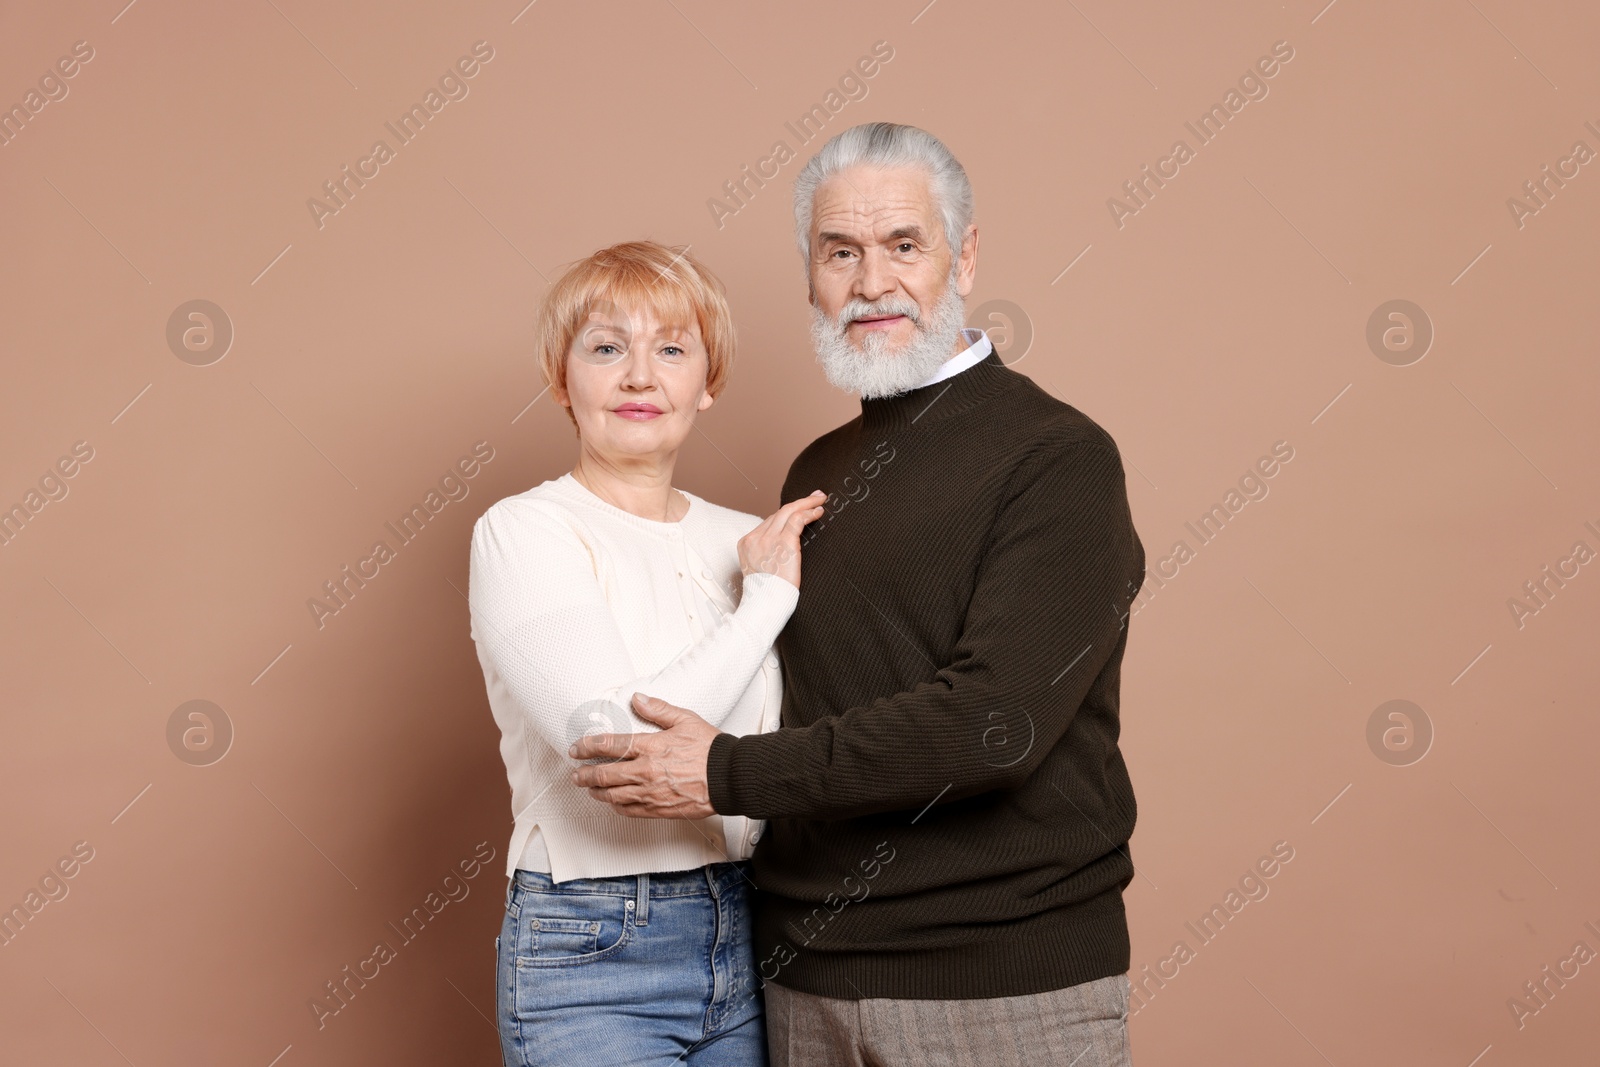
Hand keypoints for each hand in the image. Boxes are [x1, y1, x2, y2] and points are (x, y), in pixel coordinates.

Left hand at [570, 694, 718, 818]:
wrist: (728, 778)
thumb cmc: (710, 749)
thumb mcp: (686, 720)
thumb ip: (658, 709)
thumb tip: (638, 698)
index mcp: (650, 747)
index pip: (609, 746)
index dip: (587, 747)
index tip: (577, 749)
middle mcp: (646, 771)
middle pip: (604, 775)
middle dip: (584, 774)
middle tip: (576, 773)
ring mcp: (650, 793)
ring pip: (612, 795)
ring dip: (596, 792)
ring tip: (589, 788)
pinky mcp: (658, 809)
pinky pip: (629, 810)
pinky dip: (616, 806)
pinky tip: (613, 802)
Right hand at [738, 490, 825, 588]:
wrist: (765, 604)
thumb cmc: (767, 594)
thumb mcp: (759, 570)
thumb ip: (766, 555)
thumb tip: (782, 549)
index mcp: (747, 544)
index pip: (769, 522)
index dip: (786, 514)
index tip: (799, 509)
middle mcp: (755, 538)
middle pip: (778, 513)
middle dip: (798, 502)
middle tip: (815, 496)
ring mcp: (768, 539)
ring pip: (788, 511)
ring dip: (806, 503)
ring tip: (820, 500)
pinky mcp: (783, 543)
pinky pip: (797, 520)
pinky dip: (809, 512)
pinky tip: (819, 511)